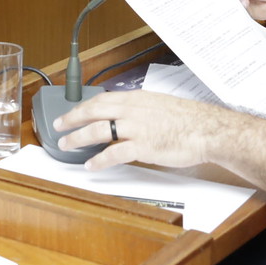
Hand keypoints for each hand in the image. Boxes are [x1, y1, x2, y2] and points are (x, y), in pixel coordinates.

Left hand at [55, 89, 228, 169]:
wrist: (207, 129)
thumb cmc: (188, 119)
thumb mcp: (159, 104)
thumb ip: (140, 109)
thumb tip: (126, 115)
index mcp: (136, 99)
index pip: (101, 99)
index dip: (82, 106)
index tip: (71, 112)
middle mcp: (132, 110)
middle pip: (93, 111)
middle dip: (72, 119)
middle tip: (58, 126)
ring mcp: (136, 128)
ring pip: (98, 130)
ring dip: (78, 138)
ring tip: (67, 145)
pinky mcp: (143, 146)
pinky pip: (114, 153)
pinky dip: (99, 160)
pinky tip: (91, 165)